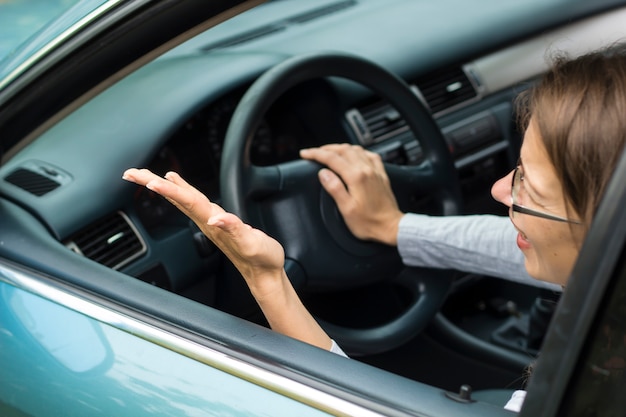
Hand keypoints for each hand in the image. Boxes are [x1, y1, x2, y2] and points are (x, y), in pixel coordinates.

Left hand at [121, 169, 284, 297]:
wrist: (264, 272)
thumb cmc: (259, 257)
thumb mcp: (250, 243)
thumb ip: (232, 228)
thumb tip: (215, 218)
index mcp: (212, 222)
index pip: (186, 201)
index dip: (168, 190)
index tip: (149, 181)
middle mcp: (208, 220)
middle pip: (178, 197)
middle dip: (154, 184)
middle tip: (131, 174)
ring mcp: (212, 222)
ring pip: (184, 199)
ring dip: (165, 187)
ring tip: (148, 177)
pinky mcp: (220, 223)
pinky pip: (196, 203)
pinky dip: (184, 190)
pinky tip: (178, 184)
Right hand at [299, 144, 403, 245]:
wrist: (390, 227)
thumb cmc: (369, 222)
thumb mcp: (346, 209)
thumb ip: (334, 188)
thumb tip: (323, 173)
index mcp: (356, 177)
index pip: (332, 158)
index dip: (316, 154)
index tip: (306, 154)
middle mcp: (366, 170)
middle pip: (343, 149)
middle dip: (326, 148)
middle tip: (314, 152)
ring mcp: (375, 171)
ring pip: (356, 149)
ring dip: (341, 148)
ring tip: (331, 152)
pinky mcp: (381, 174)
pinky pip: (370, 155)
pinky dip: (358, 151)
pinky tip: (355, 155)